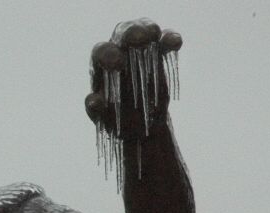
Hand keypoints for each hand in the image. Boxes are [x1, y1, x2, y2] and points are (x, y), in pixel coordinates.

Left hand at [84, 18, 181, 139]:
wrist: (138, 126)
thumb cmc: (116, 120)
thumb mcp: (104, 119)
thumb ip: (96, 110)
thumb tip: (94, 101)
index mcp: (101, 67)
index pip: (100, 52)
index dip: (108, 54)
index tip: (118, 64)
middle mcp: (118, 52)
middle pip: (120, 33)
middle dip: (129, 33)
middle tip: (138, 39)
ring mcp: (139, 50)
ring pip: (142, 29)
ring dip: (148, 29)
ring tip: (154, 35)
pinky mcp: (159, 53)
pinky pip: (164, 40)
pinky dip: (169, 39)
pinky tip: (175, 43)